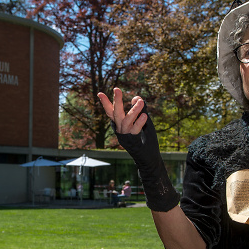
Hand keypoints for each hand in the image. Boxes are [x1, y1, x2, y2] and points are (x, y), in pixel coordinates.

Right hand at [96, 88, 178, 212]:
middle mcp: (119, 130)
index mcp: (120, 125)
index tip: (99, 93)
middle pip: (116, 114)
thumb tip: (137, 98)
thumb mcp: (145, 121)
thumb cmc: (146, 140)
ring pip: (126, 120)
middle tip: (117, 89)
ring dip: (134, 110)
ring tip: (141, 101)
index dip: (106, 103)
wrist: (149, 159)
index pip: (111, 112)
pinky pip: (134, 130)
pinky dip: (140, 122)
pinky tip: (145, 116)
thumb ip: (141, 109)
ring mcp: (124, 136)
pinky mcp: (131, 141)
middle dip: (116, 101)